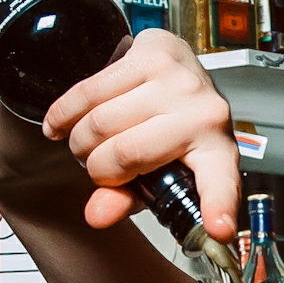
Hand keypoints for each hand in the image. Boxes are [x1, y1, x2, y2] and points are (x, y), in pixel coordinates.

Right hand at [41, 30, 240, 241]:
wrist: (179, 72)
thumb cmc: (170, 130)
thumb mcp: (157, 174)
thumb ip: (126, 199)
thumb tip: (97, 215)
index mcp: (217, 153)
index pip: (222, 184)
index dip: (219, 209)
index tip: (220, 231)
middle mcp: (206, 113)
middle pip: (125, 152)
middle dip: (96, 167)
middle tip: (95, 166)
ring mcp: (180, 80)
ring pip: (102, 121)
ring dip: (80, 140)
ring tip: (85, 143)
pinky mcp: (152, 52)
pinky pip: (90, 90)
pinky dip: (65, 113)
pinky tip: (62, 124)